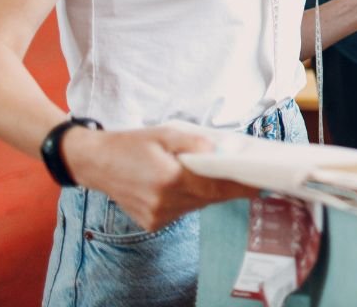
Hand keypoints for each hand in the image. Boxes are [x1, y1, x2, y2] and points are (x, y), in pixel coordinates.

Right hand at [61, 125, 256, 230]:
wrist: (95, 163)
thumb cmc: (132, 143)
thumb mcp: (165, 132)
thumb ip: (194, 142)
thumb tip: (220, 152)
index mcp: (169, 178)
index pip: (216, 185)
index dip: (240, 185)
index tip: (260, 183)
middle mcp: (164, 202)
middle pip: (210, 197)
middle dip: (229, 187)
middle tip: (247, 176)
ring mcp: (158, 216)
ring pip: (198, 205)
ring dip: (208, 191)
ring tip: (214, 174)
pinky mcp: (153, 223)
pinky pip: (184, 210)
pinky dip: (191, 198)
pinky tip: (185, 183)